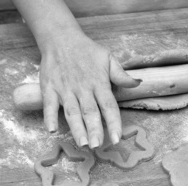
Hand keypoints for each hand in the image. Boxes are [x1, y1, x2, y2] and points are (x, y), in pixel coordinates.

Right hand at [40, 33, 140, 147]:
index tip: (117, 138)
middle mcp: (82, 88)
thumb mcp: (107, 58)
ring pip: (72, 112)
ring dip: (77, 128)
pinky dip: (49, 117)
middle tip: (98, 146)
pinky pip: (49, 105)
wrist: (60, 38)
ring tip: (82, 143)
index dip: (113, 123)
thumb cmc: (86, 50)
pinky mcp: (49, 88)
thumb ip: (121, 75)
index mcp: (98, 83)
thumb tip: (138, 83)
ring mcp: (65, 89)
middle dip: (94, 130)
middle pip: (90, 112)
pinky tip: (52, 130)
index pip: (108, 106)